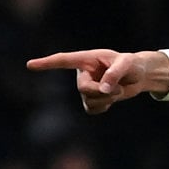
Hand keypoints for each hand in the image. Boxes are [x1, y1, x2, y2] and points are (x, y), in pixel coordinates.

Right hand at [26, 49, 168, 113]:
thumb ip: (115, 73)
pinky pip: (92, 109)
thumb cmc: (132, 64)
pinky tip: (111, 99)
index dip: (47, 63)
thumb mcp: (127, 64)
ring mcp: (86, 88)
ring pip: (88, 101)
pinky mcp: (91, 100)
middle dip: (101, 92)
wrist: (138, 76)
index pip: (64, 61)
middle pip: (83, 88)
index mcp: (87, 59)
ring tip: (118, 90)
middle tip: (118, 89)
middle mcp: (83, 73)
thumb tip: (104, 89)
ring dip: (107, 100)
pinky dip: (105, 107)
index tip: (30, 65)